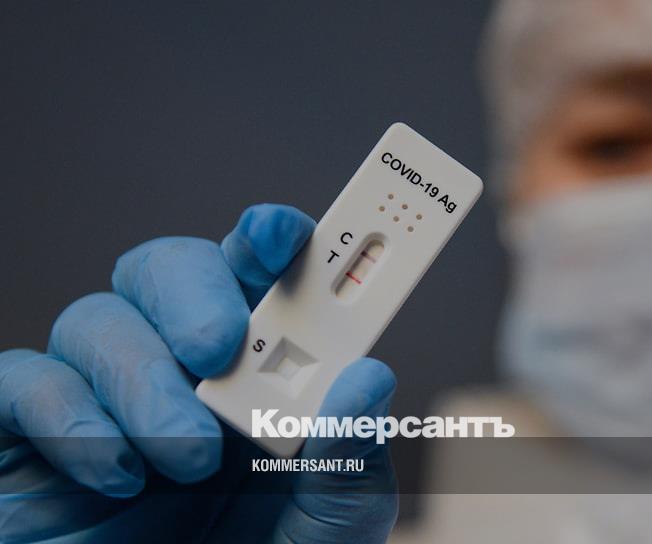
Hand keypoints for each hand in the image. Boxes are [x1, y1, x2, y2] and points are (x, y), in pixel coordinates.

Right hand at [0, 204, 397, 542]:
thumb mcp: (325, 527)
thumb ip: (351, 460)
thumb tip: (369, 377)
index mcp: (257, 377)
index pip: (258, 278)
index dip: (269, 240)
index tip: (282, 234)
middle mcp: (179, 373)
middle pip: (168, 270)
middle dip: (194, 289)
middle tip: (219, 343)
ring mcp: (103, 401)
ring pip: (96, 319)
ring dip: (143, 377)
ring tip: (186, 454)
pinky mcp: (32, 439)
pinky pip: (22, 381)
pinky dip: (66, 412)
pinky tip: (116, 471)